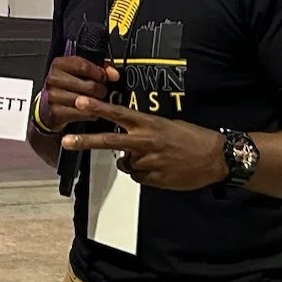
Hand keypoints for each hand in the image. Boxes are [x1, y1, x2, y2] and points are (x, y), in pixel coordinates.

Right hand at [39, 55, 116, 127]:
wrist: (49, 104)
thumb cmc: (68, 86)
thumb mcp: (80, 72)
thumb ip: (98, 69)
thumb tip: (114, 74)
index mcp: (59, 64)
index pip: (84, 66)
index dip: (100, 73)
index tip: (105, 78)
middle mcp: (53, 78)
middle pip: (88, 85)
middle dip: (101, 90)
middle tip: (103, 92)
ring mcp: (53, 96)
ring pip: (86, 101)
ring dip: (97, 103)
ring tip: (97, 102)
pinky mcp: (55, 112)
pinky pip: (82, 113)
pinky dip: (91, 114)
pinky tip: (90, 111)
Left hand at [61, 98, 226, 190]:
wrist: (216, 157)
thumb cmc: (193, 138)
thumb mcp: (167, 126)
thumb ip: (143, 132)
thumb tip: (126, 146)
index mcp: (149, 124)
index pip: (118, 114)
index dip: (98, 108)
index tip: (80, 102)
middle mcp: (145, 142)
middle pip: (109, 141)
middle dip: (85, 141)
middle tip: (65, 141)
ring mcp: (148, 162)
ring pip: (126, 164)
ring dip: (134, 162)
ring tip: (157, 158)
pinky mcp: (153, 179)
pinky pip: (138, 177)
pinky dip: (145, 174)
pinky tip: (161, 169)